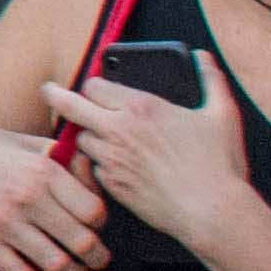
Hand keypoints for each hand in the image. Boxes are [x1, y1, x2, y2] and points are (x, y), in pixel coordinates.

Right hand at [0, 117, 105, 270]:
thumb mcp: (25, 141)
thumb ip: (61, 156)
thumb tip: (93, 171)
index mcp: (43, 170)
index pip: (94, 211)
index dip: (102, 224)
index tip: (97, 227)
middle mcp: (28, 197)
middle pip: (82, 242)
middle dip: (98, 258)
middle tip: (100, 260)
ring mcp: (4, 222)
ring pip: (57, 264)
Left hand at [44, 49, 270, 263]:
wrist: (210, 211)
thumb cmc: (218, 165)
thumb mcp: (222, 114)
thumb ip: (211, 80)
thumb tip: (203, 58)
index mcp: (141, 107)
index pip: (95, 86)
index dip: (93, 85)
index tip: (92, 87)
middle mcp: (119, 130)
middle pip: (72, 106)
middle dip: (57, 96)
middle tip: (48, 91)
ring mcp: (111, 159)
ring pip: (81, 140)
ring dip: (86, 135)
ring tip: (98, 136)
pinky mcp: (112, 185)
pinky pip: (93, 168)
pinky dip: (98, 164)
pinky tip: (113, 165)